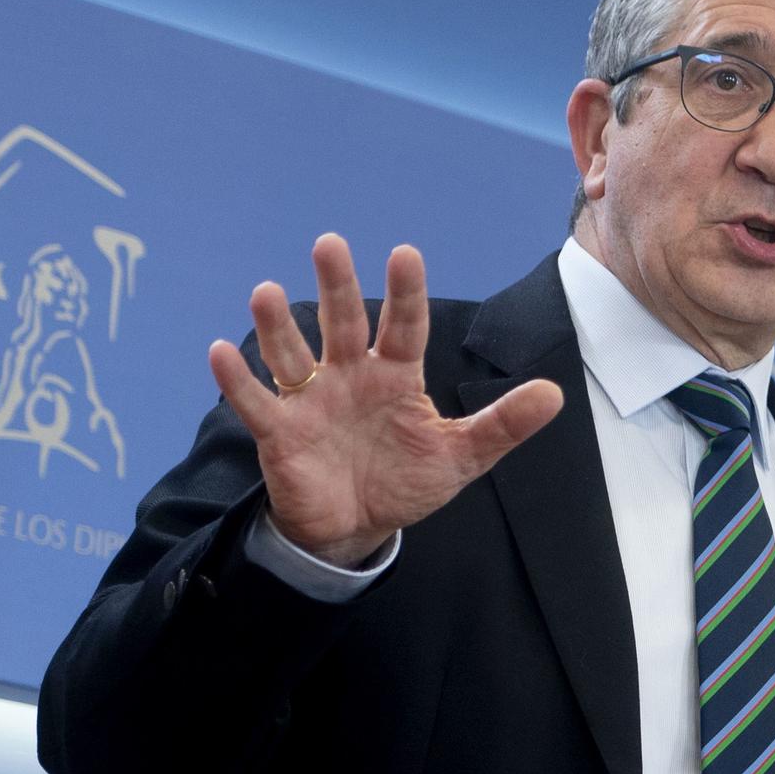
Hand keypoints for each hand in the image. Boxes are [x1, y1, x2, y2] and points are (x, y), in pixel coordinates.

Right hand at [208, 234, 562, 566]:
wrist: (357, 528)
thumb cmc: (405, 482)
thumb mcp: (461, 456)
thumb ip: (501, 424)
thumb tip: (554, 395)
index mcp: (396, 375)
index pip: (403, 327)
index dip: (405, 293)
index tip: (405, 253)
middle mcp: (350, 375)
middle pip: (342, 323)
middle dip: (337, 286)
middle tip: (330, 244)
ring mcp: (312, 400)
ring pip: (292, 354)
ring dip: (277, 325)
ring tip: (267, 291)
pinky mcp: (280, 432)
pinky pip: (256, 401)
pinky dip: (237, 380)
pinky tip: (220, 351)